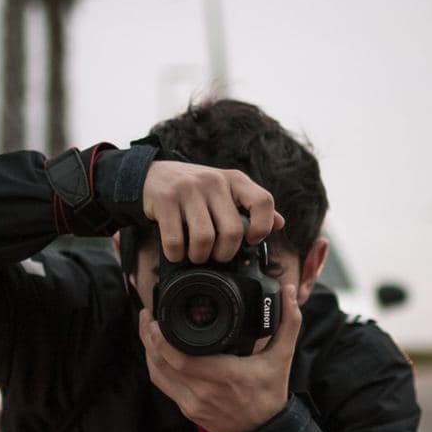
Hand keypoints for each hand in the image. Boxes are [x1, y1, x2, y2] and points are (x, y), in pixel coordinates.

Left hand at [139, 282, 300, 431]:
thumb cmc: (271, 394)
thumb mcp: (282, 357)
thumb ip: (288, 323)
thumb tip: (291, 292)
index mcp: (225, 375)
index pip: (180, 359)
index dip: (161, 339)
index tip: (156, 317)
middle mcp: (203, 391)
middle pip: (161, 364)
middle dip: (148, 338)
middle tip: (146, 315)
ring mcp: (193, 403)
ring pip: (158, 375)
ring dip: (148, 351)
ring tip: (147, 329)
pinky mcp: (188, 410)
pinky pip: (164, 386)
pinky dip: (156, 367)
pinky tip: (155, 352)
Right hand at [142, 160, 283, 262]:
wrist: (152, 175)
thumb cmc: (195, 190)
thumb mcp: (225, 192)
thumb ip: (251, 207)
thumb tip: (279, 223)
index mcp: (235, 180)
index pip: (263, 201)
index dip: (263, 226)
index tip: (252, 240)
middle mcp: (214, 181)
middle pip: (233, 231)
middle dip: (225, 254)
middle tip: (216, 256)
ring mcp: (189, 188)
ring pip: (205, 239)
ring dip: (200, 257)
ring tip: (196, 255)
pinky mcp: (166, 199)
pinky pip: (176, 240)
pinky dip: (176, 255)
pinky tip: (176, 252)